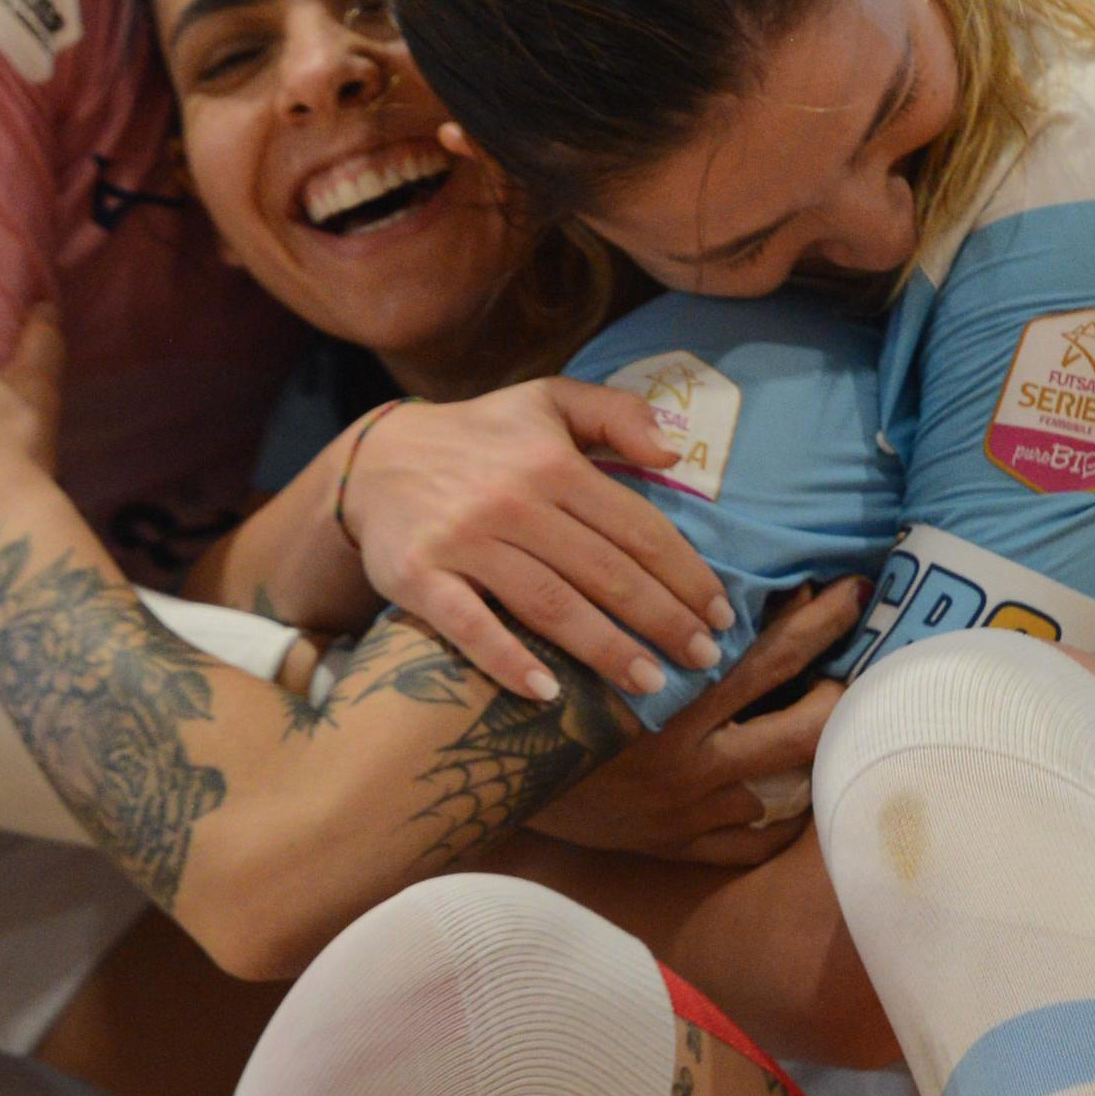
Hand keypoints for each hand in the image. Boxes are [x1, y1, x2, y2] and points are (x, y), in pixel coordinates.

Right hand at [328, 380, 739, 707]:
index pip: (637, 528)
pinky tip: (548, 693)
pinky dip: (508, 660)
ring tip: (650, 683)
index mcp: (552, 461)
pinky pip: (469, 626)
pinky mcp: (417, 576)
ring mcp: (463, 541)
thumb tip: (673, 448)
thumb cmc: (481, 439)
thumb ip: (616, 413)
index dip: (685, 574)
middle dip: (663, 621)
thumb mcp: (547, 402)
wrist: (374, 461)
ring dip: (606, 650)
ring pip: (550, 604)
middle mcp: (512, 501)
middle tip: (702, 659)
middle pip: (605, 573)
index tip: (720, 613)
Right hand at [531, 580, 865, 863]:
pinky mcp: (676, 848)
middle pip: (800, 727)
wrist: (473, 772)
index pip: (770, 656)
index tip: (852, 591)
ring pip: (786, 789)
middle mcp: (691, 763)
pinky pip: (748, 845)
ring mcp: (689, 813)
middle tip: (859, 668)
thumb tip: (712, 574)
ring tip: (831, 720)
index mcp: (671, 703)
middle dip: (841, 691)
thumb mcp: (579, 633)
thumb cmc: (527, 686)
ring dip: (814, 754)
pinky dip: (774, 821)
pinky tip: (791, 795)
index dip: (819, 621)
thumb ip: (642, 604)